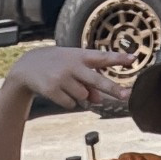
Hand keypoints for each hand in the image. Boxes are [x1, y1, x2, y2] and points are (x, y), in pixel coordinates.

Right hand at [8, 45, 131, 112]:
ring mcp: (62, 78)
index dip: (118, 58)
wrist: (27, 67)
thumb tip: (99, 100)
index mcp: (79, 55)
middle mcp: (72, 66)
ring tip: (68, 86)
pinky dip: (69, 102)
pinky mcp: (52, 90)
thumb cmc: (56, 65)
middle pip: (96, 80)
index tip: (133, 59)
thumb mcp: (73, 67)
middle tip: (126, 96)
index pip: (102, 57)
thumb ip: (88, 80)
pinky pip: (71, 104)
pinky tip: (59, 92)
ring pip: (83, 96)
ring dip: (81, 96)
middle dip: (112, 89)